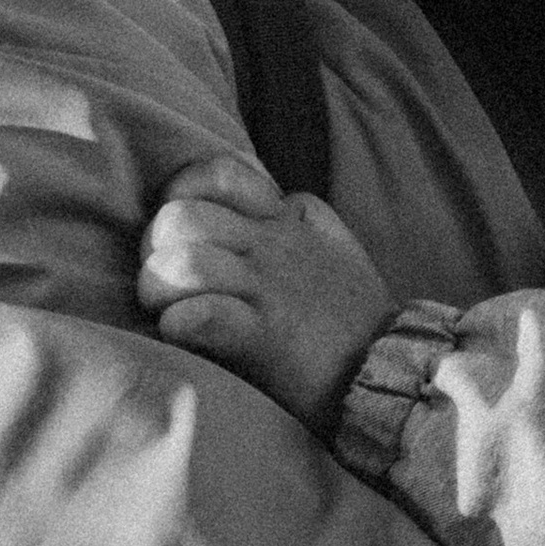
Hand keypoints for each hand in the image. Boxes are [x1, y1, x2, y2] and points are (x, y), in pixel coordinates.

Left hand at [136, 153, 396, 434]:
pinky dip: (181, 323)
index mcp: (284, 220)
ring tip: (168, 311)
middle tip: (164, 285)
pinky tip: (184, 333)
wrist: (389, 372)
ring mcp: (268, 290)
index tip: (190, 237)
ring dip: (160, 289)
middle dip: (155, 252)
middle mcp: (272, 247)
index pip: (213, 173)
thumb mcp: (332, 244)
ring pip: (184, 261)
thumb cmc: (351, 316)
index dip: (182, 197)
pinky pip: (202, 315)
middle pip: (178, 217)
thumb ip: (297, 214)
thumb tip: (267, 197)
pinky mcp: (266, 338)